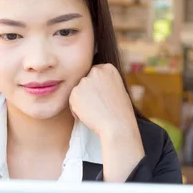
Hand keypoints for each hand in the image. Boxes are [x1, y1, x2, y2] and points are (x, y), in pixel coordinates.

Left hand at [69, 64, 144, 181]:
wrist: (117, 125)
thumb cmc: (120, 111)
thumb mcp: (116, 88)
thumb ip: (104, 82)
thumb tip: (92, 83)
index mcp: (108, 68)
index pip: (95, 74)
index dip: (98, 87)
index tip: (103, 97)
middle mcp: (95, 71)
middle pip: (86, 81)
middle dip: (88, 93)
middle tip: (99, 105)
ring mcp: (84, 81)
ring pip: (78, 91)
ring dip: (82, 101)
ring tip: (96, 111)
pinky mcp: (74, 93)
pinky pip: (72, 101)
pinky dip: (77, 110)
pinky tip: (89, 115)